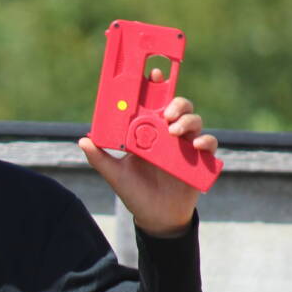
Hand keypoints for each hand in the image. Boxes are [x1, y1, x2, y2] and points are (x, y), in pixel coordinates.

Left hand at [77, 70, 218, 236]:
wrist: (157, 217)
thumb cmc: (136, 193)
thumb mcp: (116, 176)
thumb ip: (100, 159)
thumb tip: (82, 140)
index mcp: (148, 133)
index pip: (154, 104)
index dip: (156, 87)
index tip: (153, 74)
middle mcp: (168, 135)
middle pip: (179, 108)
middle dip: (176, 104)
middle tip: (166, 113)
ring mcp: (185, 146)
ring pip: (194, 121)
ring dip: (187, 121)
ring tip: (175, 131)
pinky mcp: (200, 159)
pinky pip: (209, 144)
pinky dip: (205, 141)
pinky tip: (194, 146)